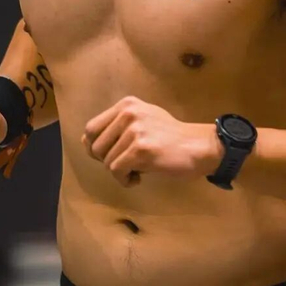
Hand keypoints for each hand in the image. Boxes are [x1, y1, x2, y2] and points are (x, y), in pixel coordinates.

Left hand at [82, 95, 220, 187]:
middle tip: (126, 165)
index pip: (91, 128)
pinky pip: (117, 171)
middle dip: (107, 161)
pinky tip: (138, 178)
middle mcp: (128, 113)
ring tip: (137, 170)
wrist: (198, 147)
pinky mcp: (141, 149)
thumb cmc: (170, 137)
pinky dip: (125, 180)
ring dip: (120, 172)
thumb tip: (87, 141)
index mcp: (126, 104)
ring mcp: (134, 130)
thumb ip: (116, 126)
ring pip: (106, 161)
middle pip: (95, 146)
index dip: (96, 147)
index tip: (111, 155)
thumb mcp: (142, 121)